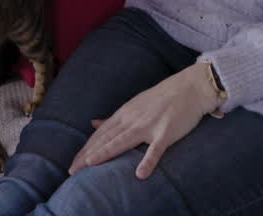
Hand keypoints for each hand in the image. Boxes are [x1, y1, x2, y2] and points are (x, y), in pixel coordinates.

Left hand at [68, 64, 224, 179]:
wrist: (189, 87)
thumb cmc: (162, 98)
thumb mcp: (133, 105)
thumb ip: (113, 118)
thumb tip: (93, 123)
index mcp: (124, 115)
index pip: (100, 135)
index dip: (85, 149)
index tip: (72, 164)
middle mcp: (132, 119)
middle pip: (106, 139)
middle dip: (88, 155)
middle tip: (72, 170)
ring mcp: (149, 125)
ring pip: (123, 141)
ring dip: (106, 153)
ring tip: (90, 165)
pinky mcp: (166, 132)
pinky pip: (156, 149)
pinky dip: (147, 161)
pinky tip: (140, 174)